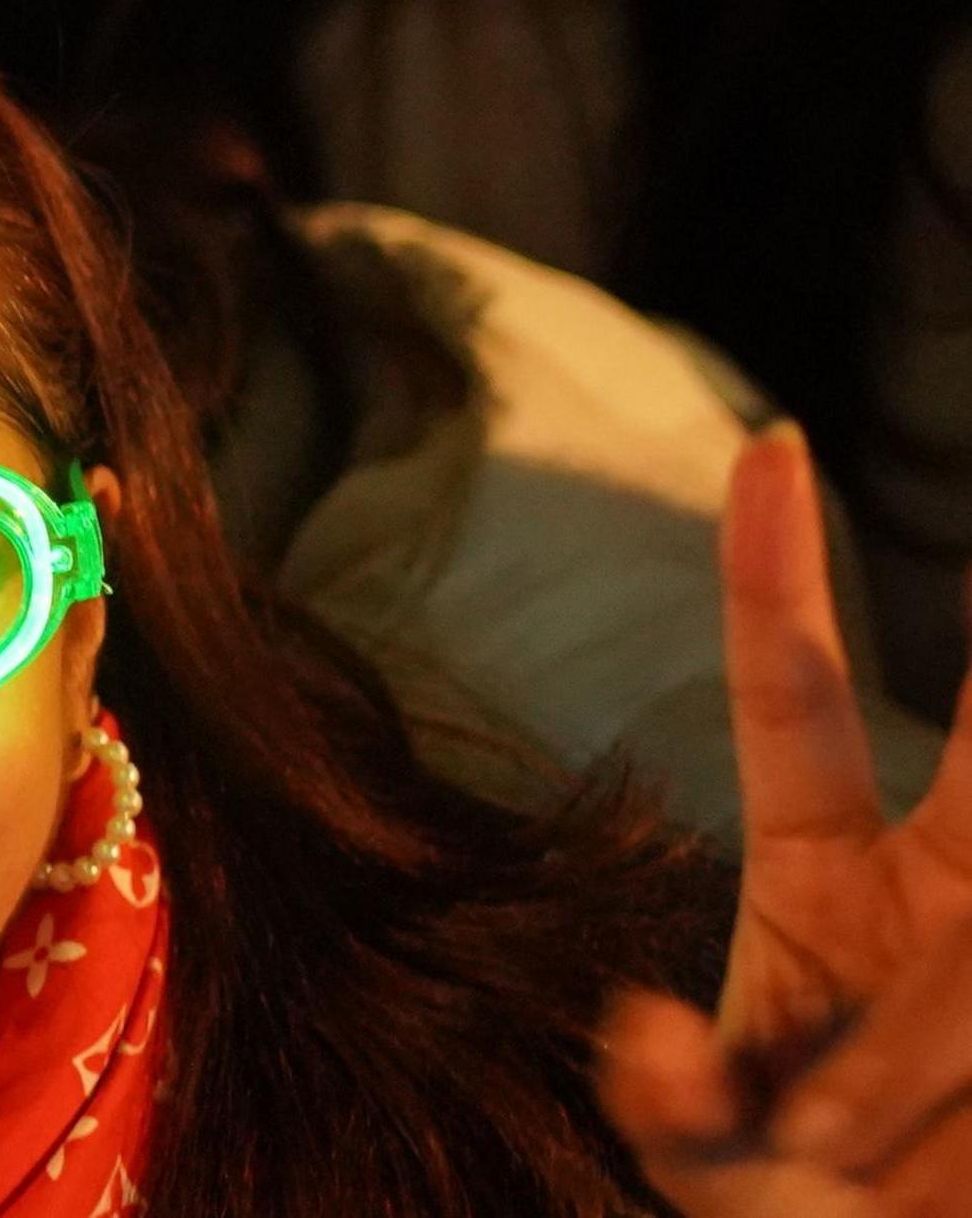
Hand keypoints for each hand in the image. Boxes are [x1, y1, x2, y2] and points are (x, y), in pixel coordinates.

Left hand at [597, 425, 971, 1214]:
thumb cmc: (815, 1213)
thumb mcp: (721, 1173)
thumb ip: (678, 1110)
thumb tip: (646, 1030)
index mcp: (831, 876)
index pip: (789, 697)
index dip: (773, 578)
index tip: (766, 446)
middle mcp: (952, 883)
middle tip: (951, 727)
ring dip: (916, 1079)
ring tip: (862, 1161)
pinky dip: (947, 1118)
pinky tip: (940, 1157)